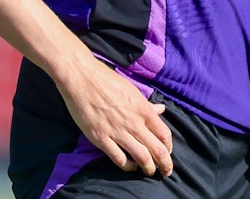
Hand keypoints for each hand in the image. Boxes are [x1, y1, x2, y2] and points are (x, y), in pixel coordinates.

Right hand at [57, 59, 173, 177]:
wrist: (81, 78)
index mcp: (142, 109)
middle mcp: (133, 122)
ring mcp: (117, 131)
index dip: (169, 148)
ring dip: (148, 168)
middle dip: (164, 165)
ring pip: (141, 157)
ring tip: (149, 171)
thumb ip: (146, 104)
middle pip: (157, 150)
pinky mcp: (101, 138)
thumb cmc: (106, 80)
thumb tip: (161, 110)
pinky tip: (130, 166)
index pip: (164, 134)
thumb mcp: (131, 89)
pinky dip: (127, 166)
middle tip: (166, 172)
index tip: (168, 153)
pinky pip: (119, 159)